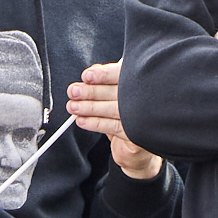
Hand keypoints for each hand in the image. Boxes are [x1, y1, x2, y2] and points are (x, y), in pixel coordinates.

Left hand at [70, 61, 160, 180]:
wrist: (139, 146)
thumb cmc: (126, 113)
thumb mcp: (117, 92)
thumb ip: (107, 79)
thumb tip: (92, 71)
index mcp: (140, 82)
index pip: (122, 75)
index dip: (103, 75)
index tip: (87, 76)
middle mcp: (144, 97)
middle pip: (116, 92)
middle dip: (91, 91)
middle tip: (73, 91)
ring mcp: (142, 116)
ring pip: (113, 109)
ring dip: (89, 108)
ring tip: (73, 107)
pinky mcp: (137, 133)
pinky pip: (113, 127)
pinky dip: (95, 123)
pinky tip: (81, 121)